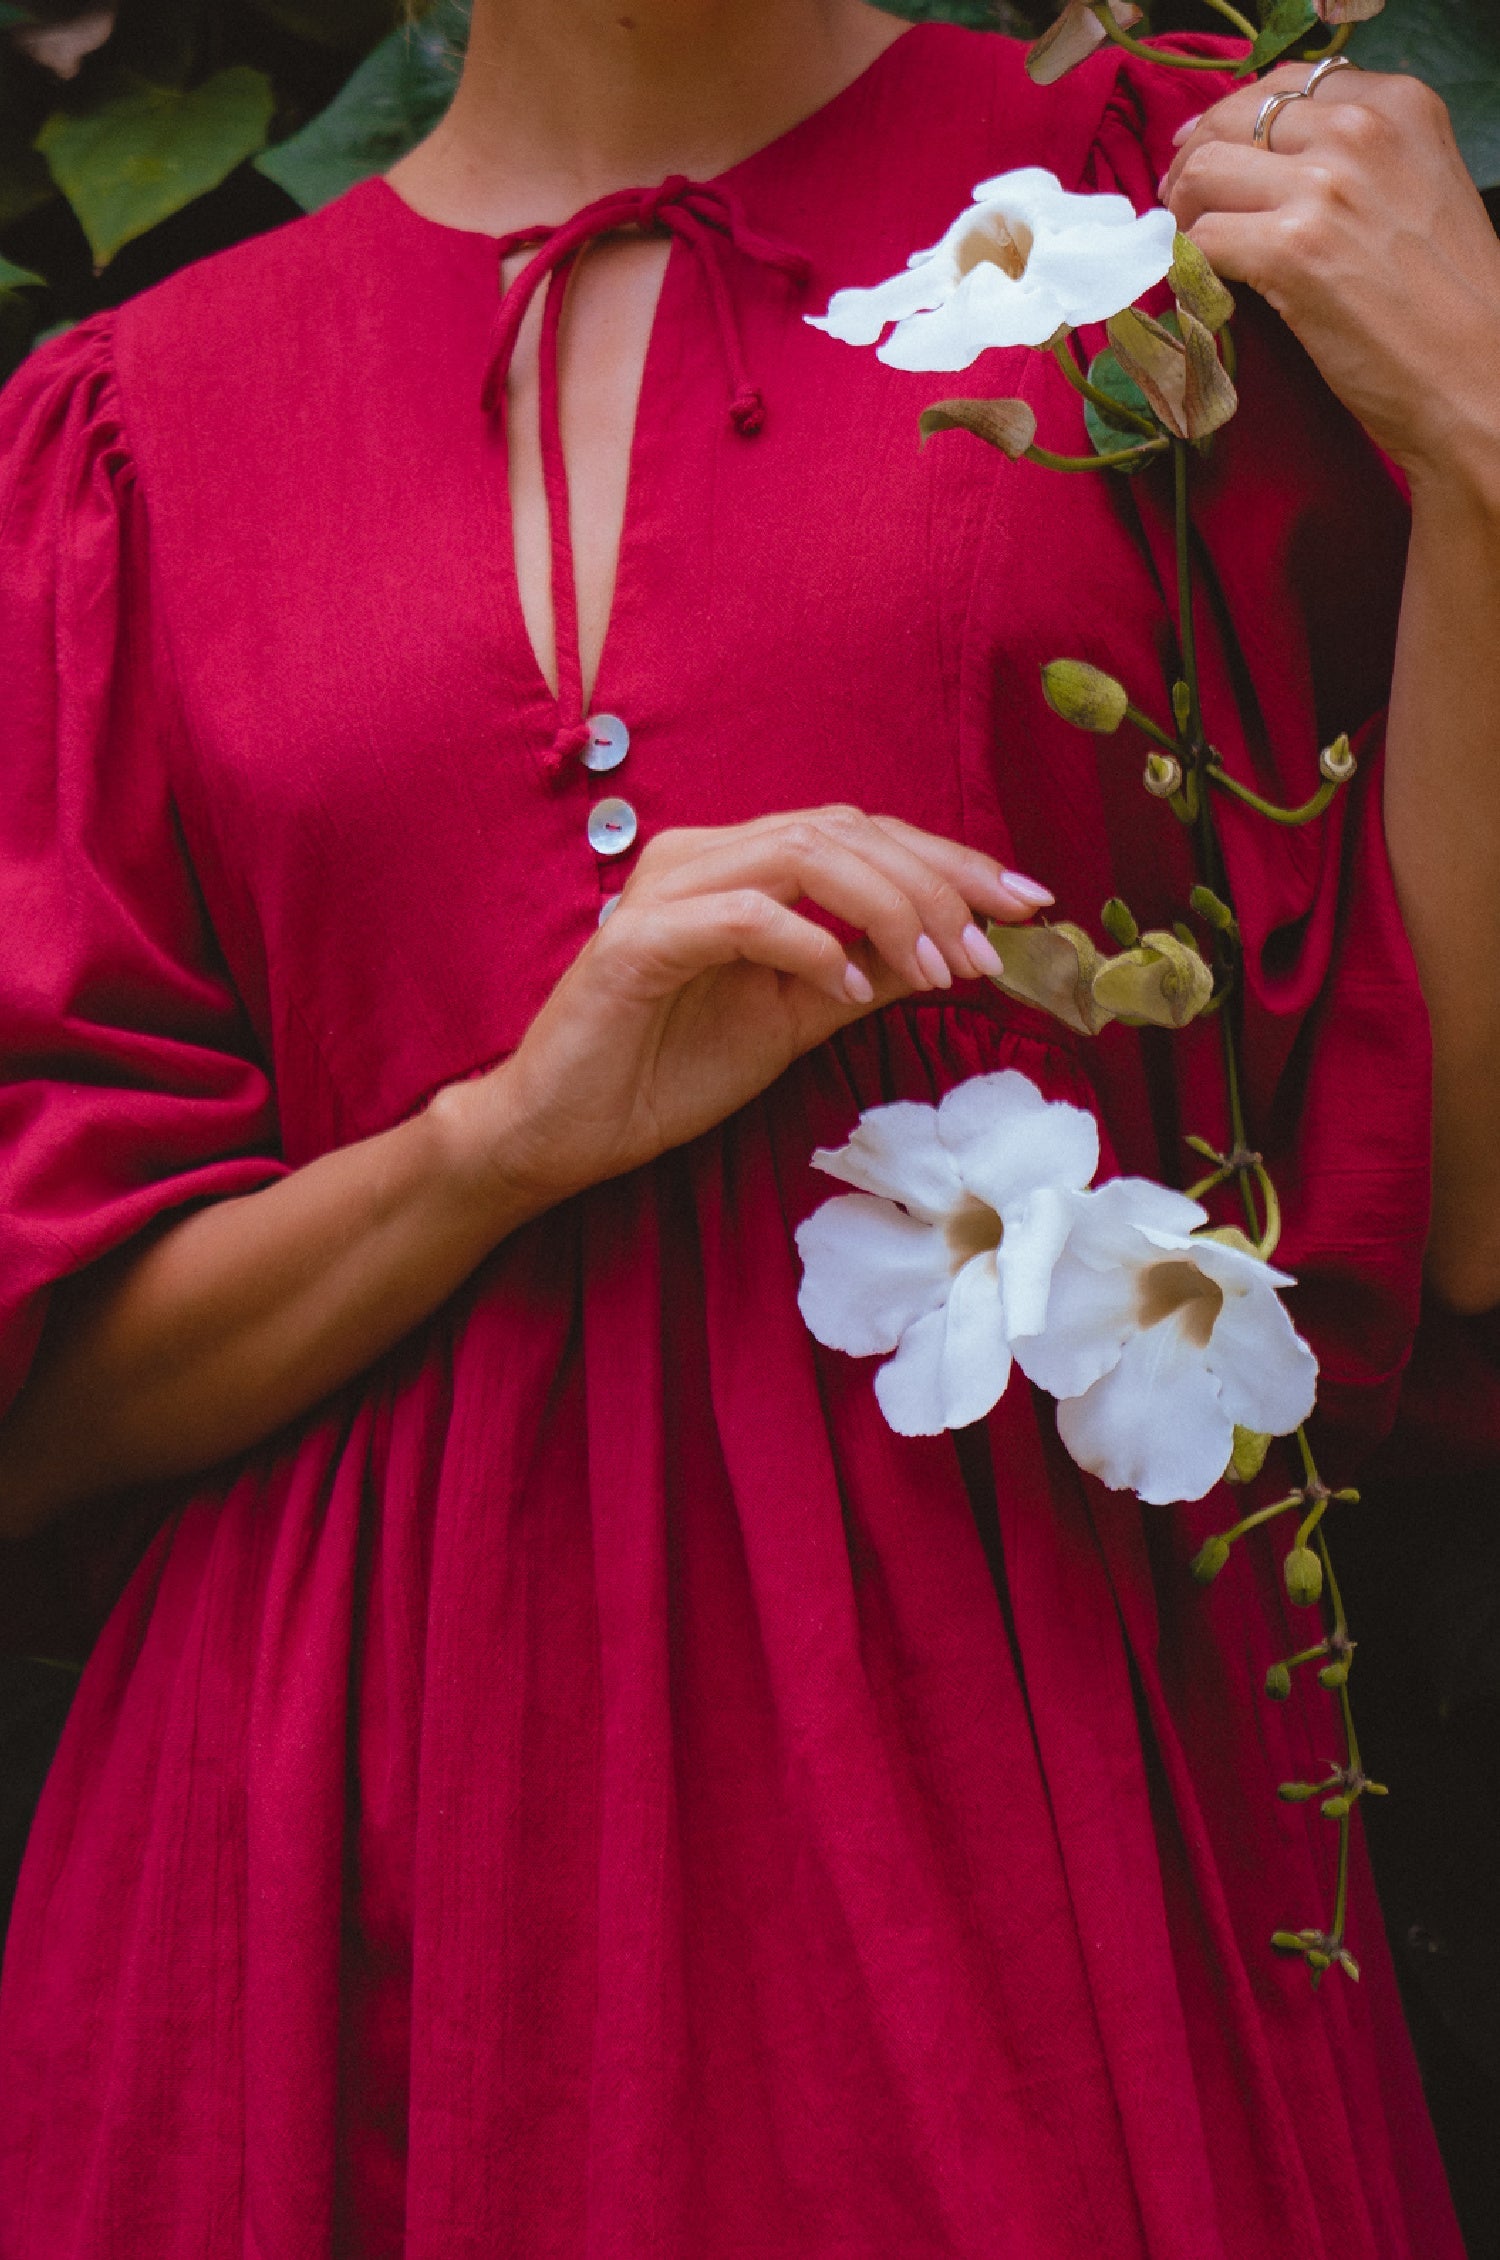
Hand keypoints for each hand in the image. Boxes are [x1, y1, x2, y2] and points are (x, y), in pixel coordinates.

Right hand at [460, 807, 1049, 1211]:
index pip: (865, 836)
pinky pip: (742, 916)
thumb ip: (866, 974)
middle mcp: (704, 856)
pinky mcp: (637, 942)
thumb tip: (959, 951)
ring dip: (890, 908)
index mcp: (742, 865)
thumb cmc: (666, 1072)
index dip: (955, 863)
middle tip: (995, 949)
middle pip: (847, 831)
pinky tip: (844, 991)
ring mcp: (667, 892)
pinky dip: (808, 945)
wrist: (562, 1131)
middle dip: (939, 883)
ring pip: (804, 855)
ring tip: (938, 969)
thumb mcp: (796, 1020)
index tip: (1031, 907)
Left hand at [1160, 63, 1499, 488]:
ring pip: (1204, 172)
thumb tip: (1260, 157)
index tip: (1209, 155)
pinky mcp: (1291, 250)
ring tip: (1194, 251)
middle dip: (1194, 164)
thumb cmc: (1446, 300)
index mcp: (1399, 105)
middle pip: (1233, 119)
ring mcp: (1326, 187)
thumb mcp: (1417, 188)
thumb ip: (1353, 158)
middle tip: (1182, 209)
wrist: (1476, 375)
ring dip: (1184, 214)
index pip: (1285, 85)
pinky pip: (1201, 239)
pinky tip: (1205, 288)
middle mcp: (1361, 130)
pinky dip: (1188, 266)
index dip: (1233, 121)